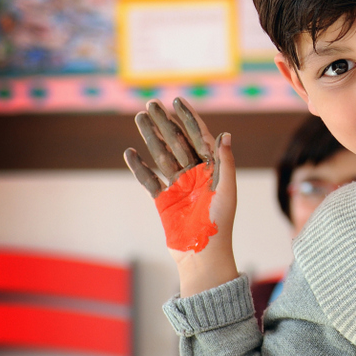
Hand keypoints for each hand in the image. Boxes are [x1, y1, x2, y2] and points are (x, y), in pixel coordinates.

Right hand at [125, 98, 237, 294]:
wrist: (203, 254)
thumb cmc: (220, 224)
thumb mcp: (226, 190)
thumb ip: (225, 162)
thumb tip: (226, 134)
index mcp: (213, 169)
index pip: (200, 138)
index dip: (190, 119)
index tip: (178, 101)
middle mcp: (195, 174)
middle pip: (177, 142)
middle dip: (165, 123)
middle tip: (151, 104)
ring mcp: (178, 186)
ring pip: (162, 155)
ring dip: (150, 137)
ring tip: (139, 118)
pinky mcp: (163, 200)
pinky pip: (149, 179)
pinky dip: (139, 167)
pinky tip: (129, 152)